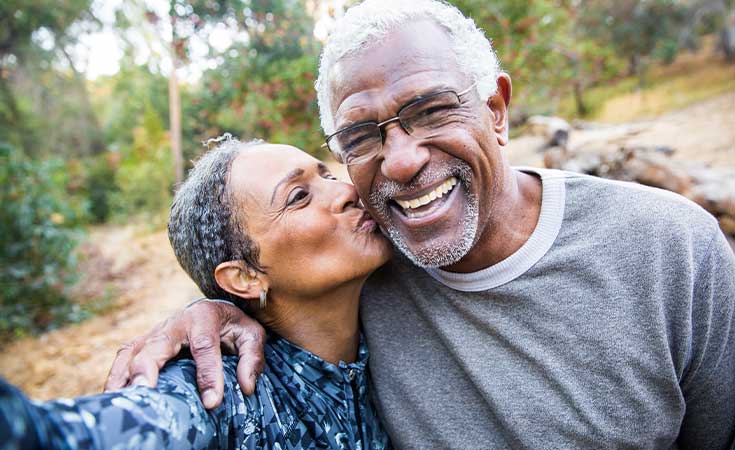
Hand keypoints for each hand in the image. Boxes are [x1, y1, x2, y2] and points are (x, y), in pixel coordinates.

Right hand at [103, 300, 265, 408]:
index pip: (204, 346)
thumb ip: (252, 358)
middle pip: (156, 346)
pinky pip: (123, 358)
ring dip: (124, 376)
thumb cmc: (233, 326)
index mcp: (204, 316)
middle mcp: (175, 322)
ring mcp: (154, 332)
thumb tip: (246, 386)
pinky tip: (113, 398)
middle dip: (148, 369)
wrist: (214, 311)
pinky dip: (115, 376)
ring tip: (122, 401)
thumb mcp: (251, 335)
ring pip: (133, 352)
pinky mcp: (142, 343)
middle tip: (146, 393)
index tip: (212, 402)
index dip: (208, 374)